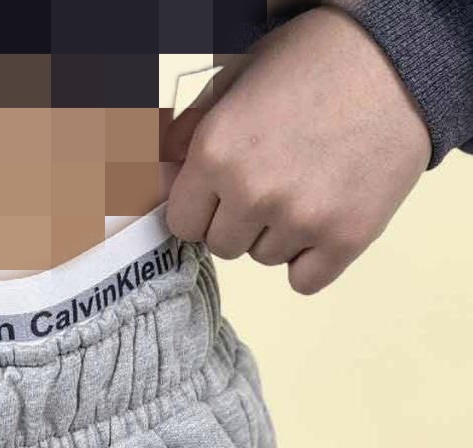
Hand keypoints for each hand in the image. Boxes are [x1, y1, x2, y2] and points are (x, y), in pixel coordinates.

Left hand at [163, 5, 432, 293]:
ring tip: (308, 185)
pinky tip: (325, 217)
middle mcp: (254, 192)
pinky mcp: (346, 238)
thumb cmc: (311, 65)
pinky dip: (312, 258)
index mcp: (217, 152)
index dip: (202, 208)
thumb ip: (187, 136)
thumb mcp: (234, 82)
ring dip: (279, 235)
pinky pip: (304, 280)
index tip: (223, 194)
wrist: (399, 61)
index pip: (182, 223)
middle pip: (222, 246)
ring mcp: (302, 219)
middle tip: (274, 180)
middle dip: (240, 221)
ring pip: (264, 259)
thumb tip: (152, 177)